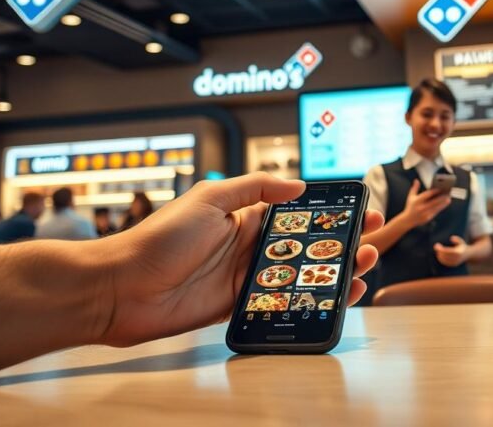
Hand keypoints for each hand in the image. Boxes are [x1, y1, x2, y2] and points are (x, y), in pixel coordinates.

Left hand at [93, 173, 381, 346]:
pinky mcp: (238, 307)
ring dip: (332, 273)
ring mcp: (245, 278)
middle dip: (341, 243)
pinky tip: (331, 300)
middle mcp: (249, 246)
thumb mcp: (208, 200)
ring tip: (361, 269)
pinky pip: (280, 303)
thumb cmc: (157, 239)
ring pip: (300, 276)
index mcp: (244, 216)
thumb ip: (253, 189)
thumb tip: (297, 185)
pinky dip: (307, 302)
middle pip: (306, 246)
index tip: (359, 209)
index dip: (329, 212)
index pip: (297, 212)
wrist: (121, 288)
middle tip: (371, 241)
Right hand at [402, 179, 450, 227]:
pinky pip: (435, 212)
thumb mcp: (411, 197)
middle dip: (441, 198)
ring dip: (443, 203)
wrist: (408, 220)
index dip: (434, 191)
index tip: (440, 188)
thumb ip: (415, 188)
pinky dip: (440, 208)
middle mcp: (421, 207)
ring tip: (448, 199)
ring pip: (436, 208)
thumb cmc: (410, 206)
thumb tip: (417, 180)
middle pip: (433, 202)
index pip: (427, 195)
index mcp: (417, 201)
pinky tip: (444, 204)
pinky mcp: (428, 218)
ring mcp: (424, 213)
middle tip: (447, 194)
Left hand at [433, 235, 468, 266]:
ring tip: (438, 250)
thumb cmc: (462, 246)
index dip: (440, 249)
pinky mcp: (453, 264)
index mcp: (458, 253)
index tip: (436, 245)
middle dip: (439, 251)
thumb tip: (451, 238)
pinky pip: (445, 262)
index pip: (447, 251)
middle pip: (444, 255)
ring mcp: (455, 262)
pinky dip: (441, 259)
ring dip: (439, 255)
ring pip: (444, 260)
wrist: (468, 255)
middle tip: (436, 246)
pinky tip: (439, 254)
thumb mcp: (461, 241)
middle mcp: (456, 258)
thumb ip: (457, 239)